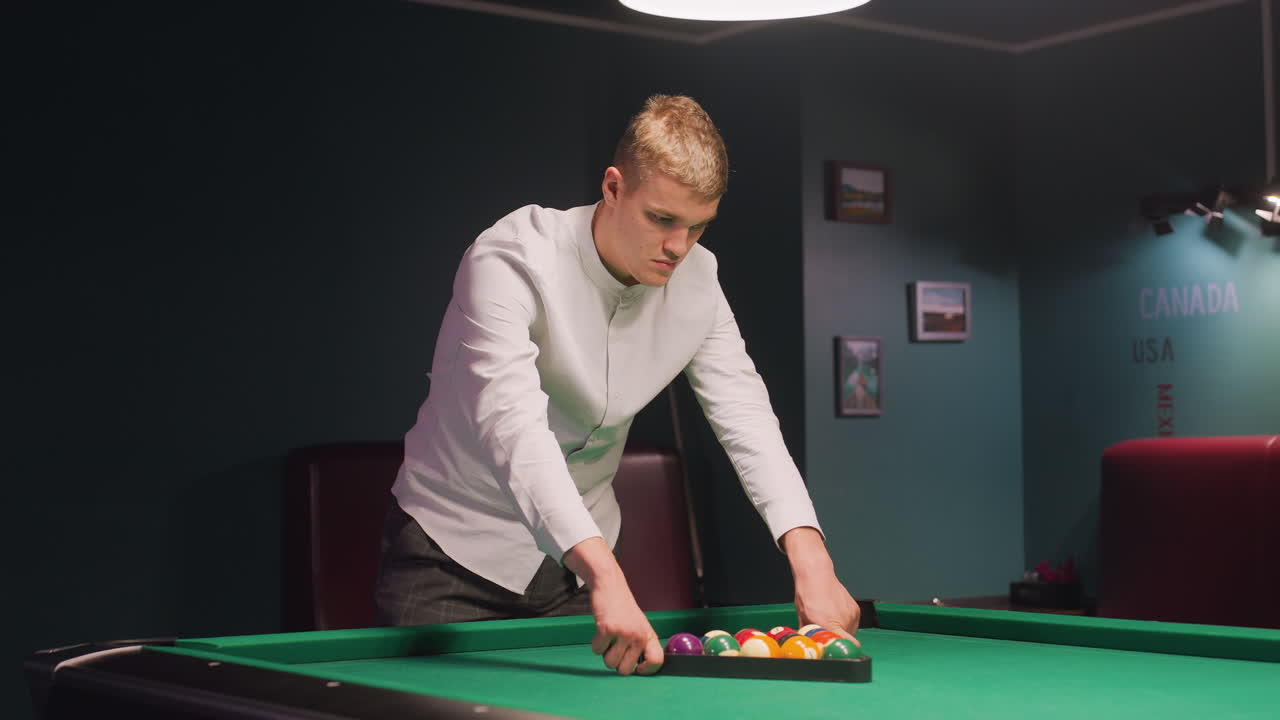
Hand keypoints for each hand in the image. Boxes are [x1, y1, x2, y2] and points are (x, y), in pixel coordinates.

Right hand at [587, 576, 663, 675]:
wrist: (610, 586)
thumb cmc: (622, 610)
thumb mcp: (639, 627)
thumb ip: (640, 646)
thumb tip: (638, 671)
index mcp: (649, 636)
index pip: (656, 662)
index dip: (646, 670)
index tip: (637, 668)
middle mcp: (639, 636)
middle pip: (626, 670)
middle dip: (617, 662)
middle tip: (616, 647)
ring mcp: (624, 633)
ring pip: (610, 663)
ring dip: (605, 653)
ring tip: (609, 637)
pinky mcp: (607, 629)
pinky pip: (597, 651)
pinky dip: (596, 644)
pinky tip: (601, 630)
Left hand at [783, 527, 860, 644]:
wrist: (816, 575)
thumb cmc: (806, 595)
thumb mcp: (802, 618)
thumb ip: (809, 634)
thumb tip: (808, 646)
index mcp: (828, 624)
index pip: (843, 646)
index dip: (840, 652)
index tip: (833, 653)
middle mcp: (843, 620)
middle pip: (845, 642)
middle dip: (837, 642)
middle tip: (828, 636)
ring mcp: (852, 615)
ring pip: (850, 633)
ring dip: (842, 632)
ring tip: (830, 621)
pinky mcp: (856, 609)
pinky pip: (853, 623)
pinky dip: (846, 623)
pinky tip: (835, 614)